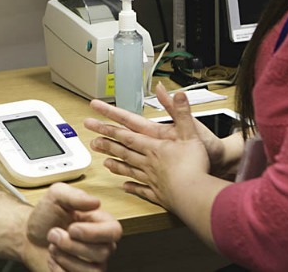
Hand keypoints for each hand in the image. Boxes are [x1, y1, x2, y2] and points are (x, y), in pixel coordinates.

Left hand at [25, 182, 121, 270]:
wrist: (29, 235)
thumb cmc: (46, 215)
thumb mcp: (56, 196)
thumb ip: (75, 196)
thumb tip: (96, 202)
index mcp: (102, 223)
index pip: (114, 231)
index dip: (93, 233)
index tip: (71, 228)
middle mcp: (102, 245)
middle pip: (102, 253)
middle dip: (71, 245)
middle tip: (53, 234)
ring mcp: (93, 264)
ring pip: (91, 270)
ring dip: (64, 257)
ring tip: (52, 246)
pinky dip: (59, 270)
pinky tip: (52, 259)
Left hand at [84, 86, 209, 209]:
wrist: (195, 194)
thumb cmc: (194, 165)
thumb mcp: (190, 132)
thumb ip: (181, 112)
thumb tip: (176, 93)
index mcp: (153, 146)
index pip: (125, 133)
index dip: (108, 126)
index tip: (93, 121)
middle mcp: (148, 162)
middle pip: (123, 150)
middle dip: (107, 144)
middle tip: (92, 141)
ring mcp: (151, 179)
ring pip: (129, 169)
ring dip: (116, 165)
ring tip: (104, 162)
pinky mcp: (158, 194)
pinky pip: (142, 190)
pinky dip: (133, 188)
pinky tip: (125, 187)